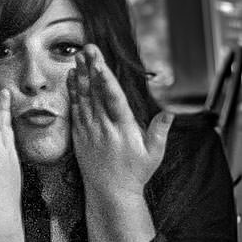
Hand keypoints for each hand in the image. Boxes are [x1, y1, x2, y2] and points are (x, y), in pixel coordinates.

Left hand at [70, 44, 171, 204]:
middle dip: (92, 69)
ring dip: (81, 75)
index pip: (113, 100)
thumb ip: (160, 132)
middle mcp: (104, 127)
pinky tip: (72, 77)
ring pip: (83, 98)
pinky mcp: (79, 134)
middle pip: (96, 93)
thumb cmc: (135, 173)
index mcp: (123, 130)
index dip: (106, 80)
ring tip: (78, 56)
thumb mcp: (154, 154)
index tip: (100, 63)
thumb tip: (169, 113)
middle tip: (87, 48)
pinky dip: (73, 91)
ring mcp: (89, 130)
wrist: (110, 192)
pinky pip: (75, 108)